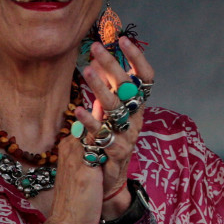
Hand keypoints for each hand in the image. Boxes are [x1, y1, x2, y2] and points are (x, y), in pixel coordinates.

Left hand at [78, 38, 154, 216]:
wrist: (107, 182)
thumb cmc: (107, 142)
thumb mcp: (108, 113)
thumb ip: (106, 89)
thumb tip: (100, 59)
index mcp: (137, 106)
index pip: (145, 77)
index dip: (137, 59)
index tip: (123, 40)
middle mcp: (136, 119)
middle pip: (128, 88)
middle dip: (112, 66)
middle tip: (95, 49)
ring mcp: (127, 136)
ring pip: (116, 108)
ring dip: (101, 88)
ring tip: (85, 71)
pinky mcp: (114, 153)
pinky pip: (102, 134)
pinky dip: (90, 121)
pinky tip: (78, 109)